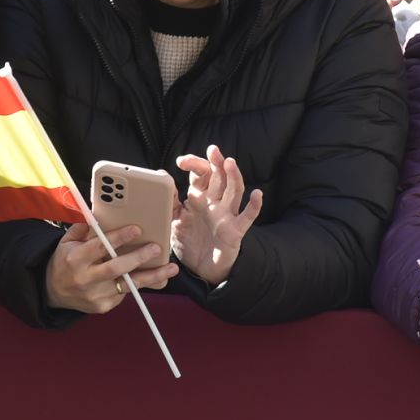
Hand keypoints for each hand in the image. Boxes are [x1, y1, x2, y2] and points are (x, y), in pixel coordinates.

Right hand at [45, 221, 174, 313]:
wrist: (53, 292)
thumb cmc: (65, 261)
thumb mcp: (67, 241)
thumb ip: (84, 228)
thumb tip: (103, 215)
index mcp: (75, 259)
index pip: (99, 247)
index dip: (118, 238)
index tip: (136, 229)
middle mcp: (85, 279)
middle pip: (116, 268)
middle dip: (138, 257)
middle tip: (156, 248)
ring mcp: (95, 295)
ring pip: (128, 285)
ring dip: (152, 276)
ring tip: (171, 268)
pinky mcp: (103, 306)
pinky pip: (125, 293)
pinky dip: (139, 283)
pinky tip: (154, 276)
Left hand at [172, 145, 262, 285]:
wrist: (200, 269)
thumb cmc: (189, 243)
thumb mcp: (173, 221)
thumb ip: (169, 201)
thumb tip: (163, 177)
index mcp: (200, 198)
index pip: (201, 174)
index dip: (193, 164)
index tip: (181, 162)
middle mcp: (215, 202)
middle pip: (219, 176)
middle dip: (216, 163)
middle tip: (213, 150)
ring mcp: (227, 215)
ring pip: (234, 190)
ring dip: (233, 176)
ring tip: (230, 162)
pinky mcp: (236, 230)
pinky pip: (248, 216)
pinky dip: (254, 205)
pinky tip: (257, 194)